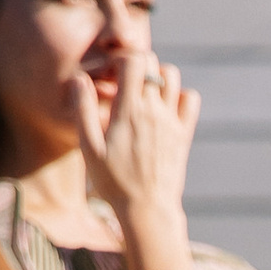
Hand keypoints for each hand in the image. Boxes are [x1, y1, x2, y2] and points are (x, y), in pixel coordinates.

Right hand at [74, 49, 198, 238]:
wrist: (148, 209)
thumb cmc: (114, 181)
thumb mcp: (89, 147)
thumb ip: (83, 109)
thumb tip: (79, 78)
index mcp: (129, 110)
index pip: (134, 61)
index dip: (122, 59)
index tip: (113, 73)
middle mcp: (154, 111)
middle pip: (153, 63)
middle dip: (138, 65)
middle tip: (126, 82)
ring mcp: (172, 121)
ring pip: (173, 77)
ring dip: (159, 77)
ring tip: (144, 93)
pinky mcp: (184, 134)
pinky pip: (191, 99)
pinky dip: (180, 96)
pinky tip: (165, 107)